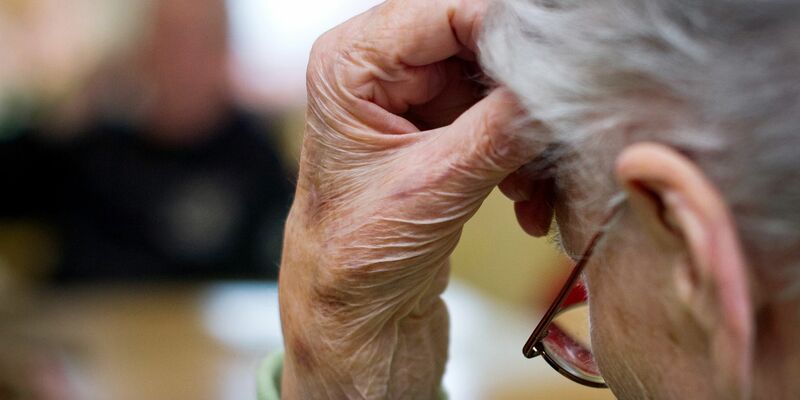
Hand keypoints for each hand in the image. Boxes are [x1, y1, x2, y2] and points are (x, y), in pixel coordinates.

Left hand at [280, 0, 545, 397]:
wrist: (356, 318)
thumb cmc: (356, 261)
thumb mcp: (433, 188)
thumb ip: (501, 129)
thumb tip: (564, 86)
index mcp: (350, 64)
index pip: (446, 11)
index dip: (508, 34)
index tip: (561, 67)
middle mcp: (379, 70)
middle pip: (478, 45)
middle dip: (523, 94)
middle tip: (557, 131)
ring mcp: (413, 100)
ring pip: (497, 87)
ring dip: (528, 137)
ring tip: (535, 187)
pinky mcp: (441, 132)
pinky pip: (500, 121)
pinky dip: (522, 158)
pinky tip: (526, 203)